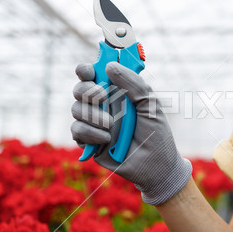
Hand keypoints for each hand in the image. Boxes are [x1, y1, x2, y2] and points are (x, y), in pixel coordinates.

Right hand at [71, 62, 191, 204]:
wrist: (156, 165)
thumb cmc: (156, 133)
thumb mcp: (150, 105)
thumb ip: (134, 84)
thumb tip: (110, 66)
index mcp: (116, 93)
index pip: (94, 75)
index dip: (86, 70)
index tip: (89, 70)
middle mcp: (102, 106)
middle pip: (79, 89)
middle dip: (87, 90)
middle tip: (103, 96)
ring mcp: (94, 123)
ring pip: (76, 109)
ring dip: (93, 115)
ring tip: (112, 125)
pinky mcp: (89, 141)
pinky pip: (77, 130)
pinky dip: (91, 133)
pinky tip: (107, 139)